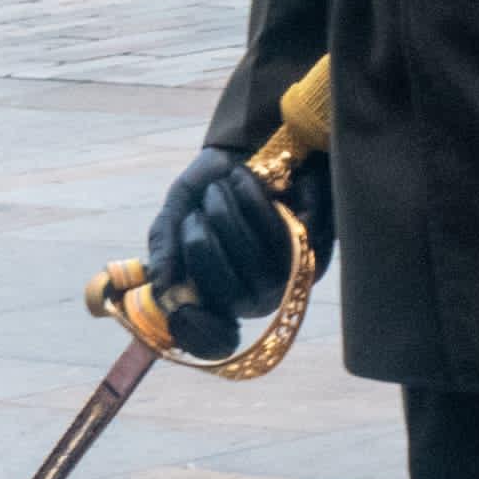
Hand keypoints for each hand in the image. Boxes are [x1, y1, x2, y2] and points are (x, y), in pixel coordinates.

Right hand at [140, 146, 330, 359]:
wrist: (258, 141)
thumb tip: (162, 285)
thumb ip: (165, 241)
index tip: (177, 301)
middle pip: (224, 287)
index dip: (196, 327)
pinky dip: (254, 196)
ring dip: (228, 208)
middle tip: (202, 204)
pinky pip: (279, 230)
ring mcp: (288, 277)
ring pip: (251, 256)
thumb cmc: (216, 184)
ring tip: (227, 183)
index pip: (209, 337)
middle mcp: (255, 296)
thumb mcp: (181, 206)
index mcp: (220, 295)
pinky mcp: (316, 248)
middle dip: (203, 234)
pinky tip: (251, 179)